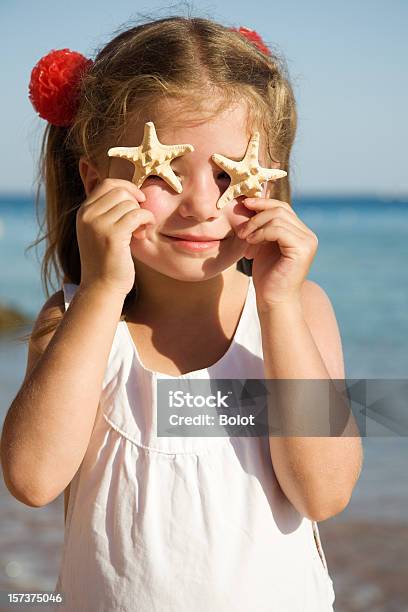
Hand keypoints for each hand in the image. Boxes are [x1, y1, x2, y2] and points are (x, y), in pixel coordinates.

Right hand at [76, 178, 155, 297]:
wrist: (101, 288)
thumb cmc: (106, 262)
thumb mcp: (100, 232)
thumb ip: (108, 212)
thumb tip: (130, 191)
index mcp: (83, 212)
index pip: (107, 183)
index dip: (127, 187)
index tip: (138, 201)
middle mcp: (87, 215)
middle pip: (120, 190)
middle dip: (135, 202)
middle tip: (139, 221)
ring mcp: (98, 224)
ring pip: (130, 203)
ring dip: (141, 214)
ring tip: (139, 231)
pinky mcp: (112, 235)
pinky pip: (137, 214)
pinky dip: (146, 220)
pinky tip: (143, 233)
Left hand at [238, 198, 317, 306]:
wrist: (273, 300)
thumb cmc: (267, 276)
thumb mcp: (263, 245)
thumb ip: (263, 226)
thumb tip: (251, 202)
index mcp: (300, 233)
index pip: (283, 207)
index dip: (263, 203)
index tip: (244, 204)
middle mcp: (308, 235)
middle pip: (281, 209)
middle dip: (256, 216)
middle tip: (241, 230)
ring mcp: (308, 241)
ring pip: (278, 218)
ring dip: (255, 226)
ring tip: (245, 239)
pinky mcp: (302, 249)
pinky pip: (278, 229)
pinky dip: (261, 233)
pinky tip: (251, 243)